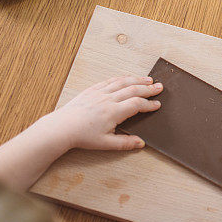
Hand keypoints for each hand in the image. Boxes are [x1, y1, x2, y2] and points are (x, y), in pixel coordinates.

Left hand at [39, 75, 162, 150]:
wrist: (62, 128)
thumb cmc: (82, 136)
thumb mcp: (106, 144)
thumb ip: (125, 143)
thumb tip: (140, 143)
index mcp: (113, 112)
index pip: (137, 105)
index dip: (149, 104)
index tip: (157, 105)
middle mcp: (108, 99)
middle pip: (133, 90)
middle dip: (148, 88)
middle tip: (159, 87)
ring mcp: (100, 92)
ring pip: (122, 82)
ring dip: (137, 79)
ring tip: (148, 79)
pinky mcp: (92, 90)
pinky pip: (110, 81)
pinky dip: (121, 78)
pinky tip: (127, 78)